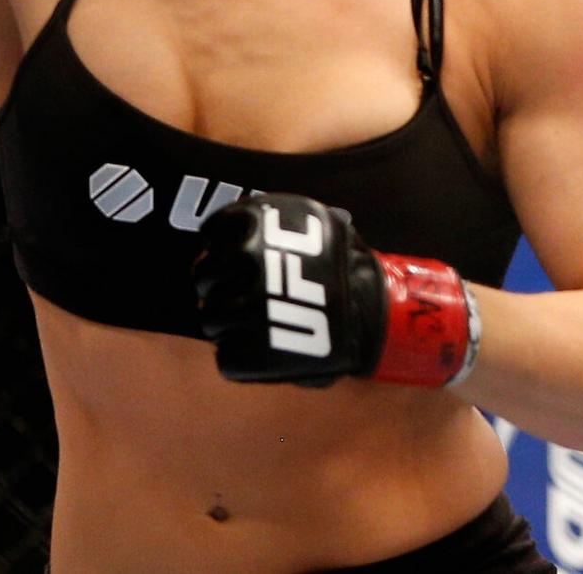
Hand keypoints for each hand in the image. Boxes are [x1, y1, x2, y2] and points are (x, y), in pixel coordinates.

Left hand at [193, 194, 479, 387]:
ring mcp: (250, 305)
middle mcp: (247, 259)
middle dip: (218, 289)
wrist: (379, 314)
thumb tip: (226, 240)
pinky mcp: (259, 352)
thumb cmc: (341, 271)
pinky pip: (227, 359)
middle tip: (239, 299)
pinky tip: (256, 352)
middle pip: (203, 279)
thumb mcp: (309, 228)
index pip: (210, 234)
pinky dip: (237, 359)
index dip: (219, 251)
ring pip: (209, 318)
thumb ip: (268, 229)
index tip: (231, 262)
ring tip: (249, 326)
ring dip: (224, 324)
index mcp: (257, 221)